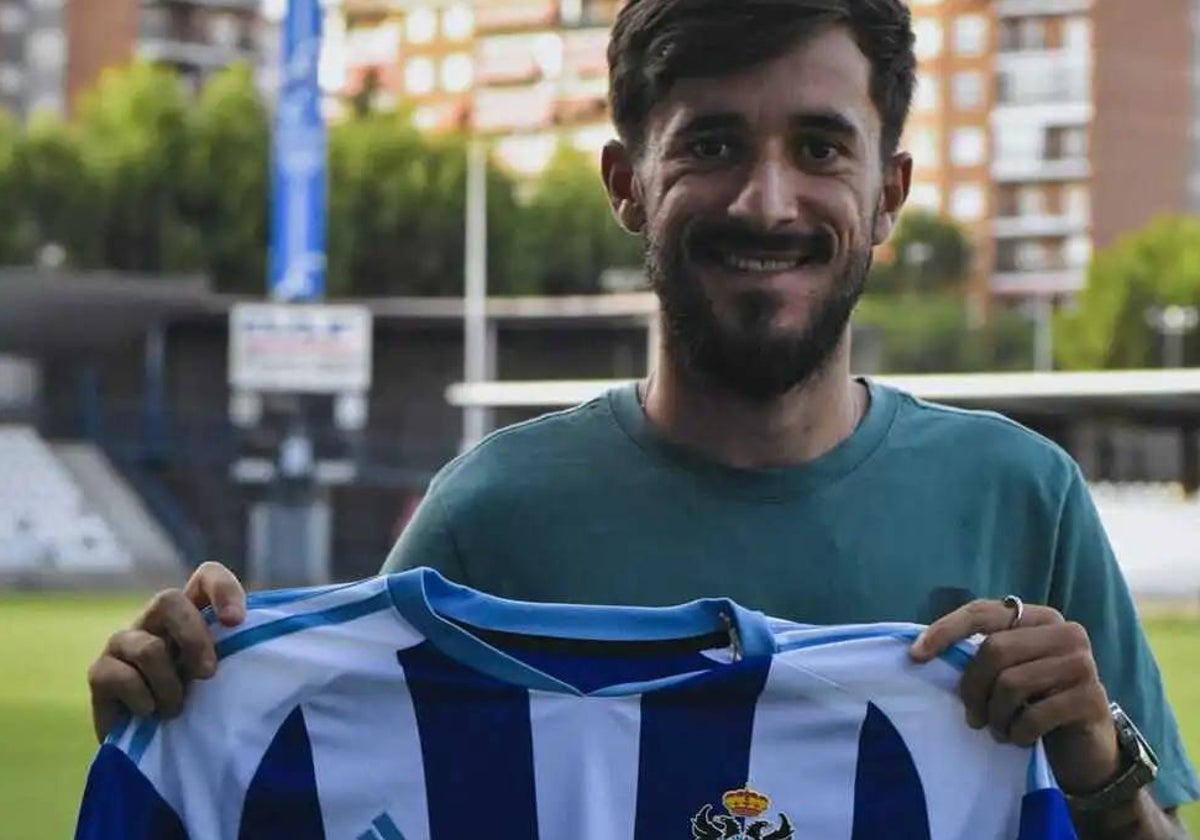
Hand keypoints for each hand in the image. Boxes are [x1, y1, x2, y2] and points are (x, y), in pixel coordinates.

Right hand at [87, 561, 246, 742]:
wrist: (157, 756)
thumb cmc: (204, 709)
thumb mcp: (232, 680)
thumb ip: (249, 657)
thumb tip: (301, 657)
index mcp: (192, 614)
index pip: (206, 576)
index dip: (222, 589)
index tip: (236, 622)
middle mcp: (156, 621)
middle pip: (168, 600)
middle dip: (193, 639)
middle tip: (208, 675)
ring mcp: (124, 642)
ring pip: (148, 647)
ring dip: (170, 686)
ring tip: (177, 710)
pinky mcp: (100, 672)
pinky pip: (119, 676)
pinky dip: (143, 701)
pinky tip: (150, 714)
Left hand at [909, 598, 1120, 795]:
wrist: (1084, 746)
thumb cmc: (1036, 702)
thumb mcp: (1007, 672)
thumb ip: (980, 653)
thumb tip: (921, 650)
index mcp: (1039, 617)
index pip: (983, 612)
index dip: (946, 631)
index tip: (916, 656)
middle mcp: (1066, 632)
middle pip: (995, 649)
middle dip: (974, 688)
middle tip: (972, 716)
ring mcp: (1083, 663)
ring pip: (1012, 683)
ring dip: (996, 715)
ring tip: (998, 729)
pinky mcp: (1092, 698)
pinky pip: (1036, 715)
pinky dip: (1019, 732)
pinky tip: (1020, 737)